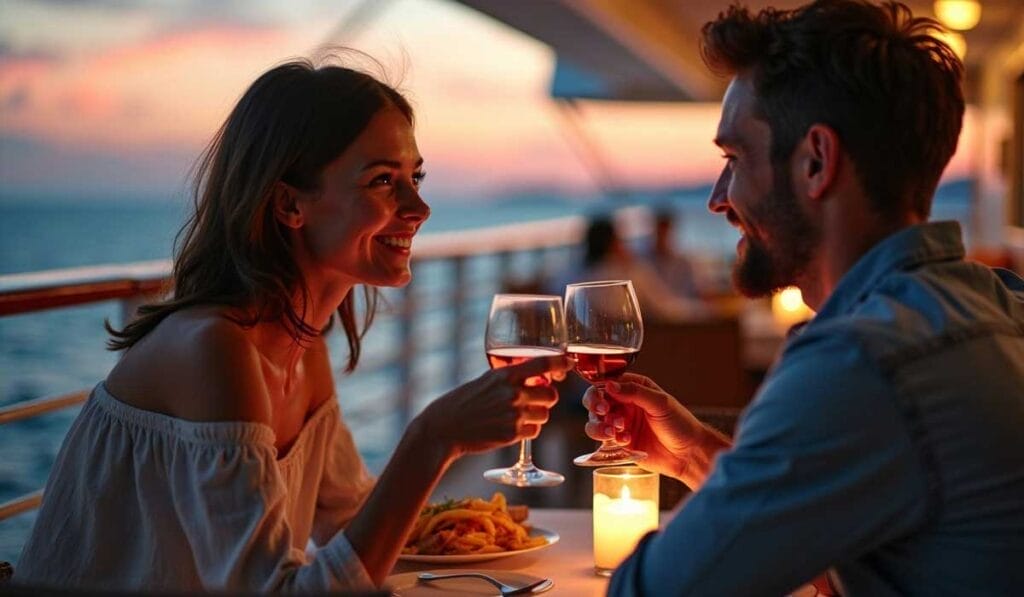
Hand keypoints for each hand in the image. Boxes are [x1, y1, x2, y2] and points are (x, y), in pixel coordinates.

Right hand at [419, 354, 573, 457]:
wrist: (444, 428)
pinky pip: (534, 431)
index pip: (543, 364)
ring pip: (544, 414)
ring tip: (515, 415)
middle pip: (550, 395)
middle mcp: (512, 393)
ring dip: (535, 416)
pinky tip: (510, 427)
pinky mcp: (512, 434)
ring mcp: (513, 415)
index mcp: (505, 375)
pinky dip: (527, 430)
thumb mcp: (486, 381)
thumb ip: (510, 379)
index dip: (560, 363)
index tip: (568, 362)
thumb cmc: (464, 402)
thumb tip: (539, 378)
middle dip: (545, 398)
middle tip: (532, 400)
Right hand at [583, 373, 729, 483]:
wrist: (689, 453)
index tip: (602, 401)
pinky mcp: (621, 442)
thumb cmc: (680, 423)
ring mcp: (622, 424)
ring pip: (596, 422)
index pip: (608, 384)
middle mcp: (625, 405)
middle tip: (604, 413)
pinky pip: (605, 440)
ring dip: (599, 426)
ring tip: (613, 432)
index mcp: (635, 389)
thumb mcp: (660, 403)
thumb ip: (634, 392)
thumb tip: (609, 385)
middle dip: (596, 407)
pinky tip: (626, 440)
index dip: (599, 391)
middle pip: (596, 402)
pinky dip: (611, 440)